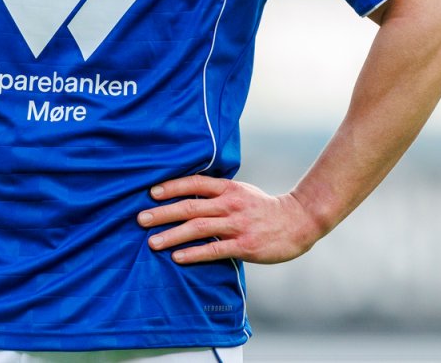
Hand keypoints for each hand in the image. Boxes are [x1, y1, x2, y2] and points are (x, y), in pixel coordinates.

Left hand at [138, 175, 323, 264]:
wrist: (299, 221)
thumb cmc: (264, 209)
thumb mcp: (242, 192)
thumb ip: (218, 193)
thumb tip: (186, 195)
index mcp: (230, 189)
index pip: (196, 183)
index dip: (172, 187)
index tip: (151, 193)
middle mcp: (232, 204)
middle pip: (191, 206)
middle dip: (163, 213)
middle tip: (141, 219)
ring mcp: (238, 225)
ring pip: (199, 228)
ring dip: (172, 235)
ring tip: (152, 242)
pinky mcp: (245, 246)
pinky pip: (214, 249)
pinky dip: (194, 253)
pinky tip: (178, 257)